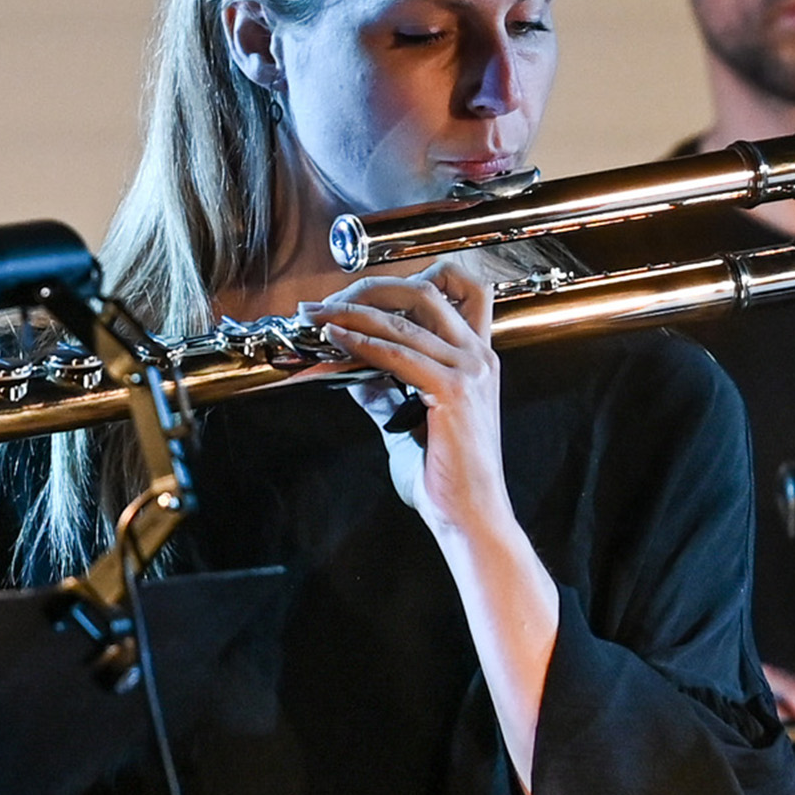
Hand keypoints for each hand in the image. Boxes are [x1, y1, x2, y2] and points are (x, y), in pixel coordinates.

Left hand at [315, 255, 558, 793]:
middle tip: (330, 300)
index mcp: (477, 357)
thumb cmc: (445, 477)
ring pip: (406, 317)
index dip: (410, 277)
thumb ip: (382, 389)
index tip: (361, 289)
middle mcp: (478, 355)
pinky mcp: (451, 392)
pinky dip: (359, 341)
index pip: (458, 288)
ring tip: (316, 314)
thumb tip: (347, 366)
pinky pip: (396, 353)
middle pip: (429, 287)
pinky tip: (333, 340)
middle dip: (372, 286)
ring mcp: (468, 371)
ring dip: (353, 310)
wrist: (470, 516)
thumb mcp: (406, 421)